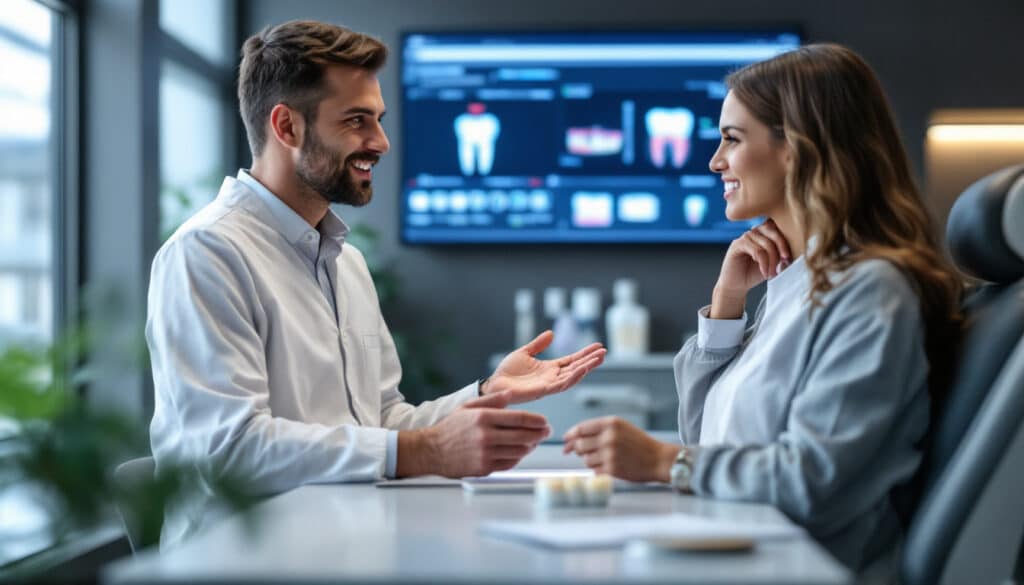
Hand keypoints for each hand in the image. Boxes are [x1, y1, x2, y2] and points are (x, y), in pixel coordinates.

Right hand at [397, 391, 550, 477]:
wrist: (432, 451)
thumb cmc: (450, 427)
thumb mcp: (468, 407)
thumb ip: (492, 400)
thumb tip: (512, 394)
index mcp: (483, 417)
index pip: (518, 418)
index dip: (536, 420)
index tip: (545, 421)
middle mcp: (486, 436)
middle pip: (523, 436)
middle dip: (539, 434)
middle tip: (547, 432)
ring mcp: (485, 454)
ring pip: (519, 451)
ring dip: (531, 446)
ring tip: (534, 441)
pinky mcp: (484, 468)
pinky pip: (509, 463)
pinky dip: (518, 458)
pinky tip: (521, 452)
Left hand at [483, 330, 605, 404]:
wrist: (494, 384)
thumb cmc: (507, 372)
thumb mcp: (524, 352)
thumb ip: (538, 344)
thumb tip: (551, 333)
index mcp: (549, 368)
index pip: (572, 360)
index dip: (585, 354)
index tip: (598, 346)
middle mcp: (552, 377)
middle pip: (576, 368)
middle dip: (591, 360)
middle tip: (604, 352)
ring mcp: (549, 384)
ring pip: (572, 376)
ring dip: (586, 368)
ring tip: (598, 359)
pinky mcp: (543, 390)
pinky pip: (561, 385)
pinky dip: (573, 378)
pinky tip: (582, 370)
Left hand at [562, 417, 679, 482]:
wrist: (658, 459)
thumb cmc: (639, 443)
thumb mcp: (621, 427)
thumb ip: (598, 429)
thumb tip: (572, 439)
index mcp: (610, 423)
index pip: (581, 428)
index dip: (571, 435)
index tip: (566, 440)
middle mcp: (609, 437)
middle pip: (580, 444)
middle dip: (578, 449)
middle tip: (583, 452)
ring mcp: (610, 454)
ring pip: (585, 459)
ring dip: (590, 460)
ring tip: (604, 458)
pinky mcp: (612, 469)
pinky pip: (594, 470)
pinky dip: (598, 469)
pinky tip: (609, 466)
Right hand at [712, 219, 791, 318]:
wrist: (737, 285)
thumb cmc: (755, 273)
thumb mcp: (774, 263)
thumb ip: (783, 255)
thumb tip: (797, 252)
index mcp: (766, 232)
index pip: (780, 227)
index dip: (788, 239)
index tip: (790, 257)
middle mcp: (756, 230)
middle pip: (774, 231)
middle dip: (782, 248)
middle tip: (784, 265)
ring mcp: (746, 236)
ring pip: (766, 244)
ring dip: (772, 261)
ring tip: (772, 274)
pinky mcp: (737, 244)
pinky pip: (757, 251)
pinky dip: (764, 263)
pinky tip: (764, 272)